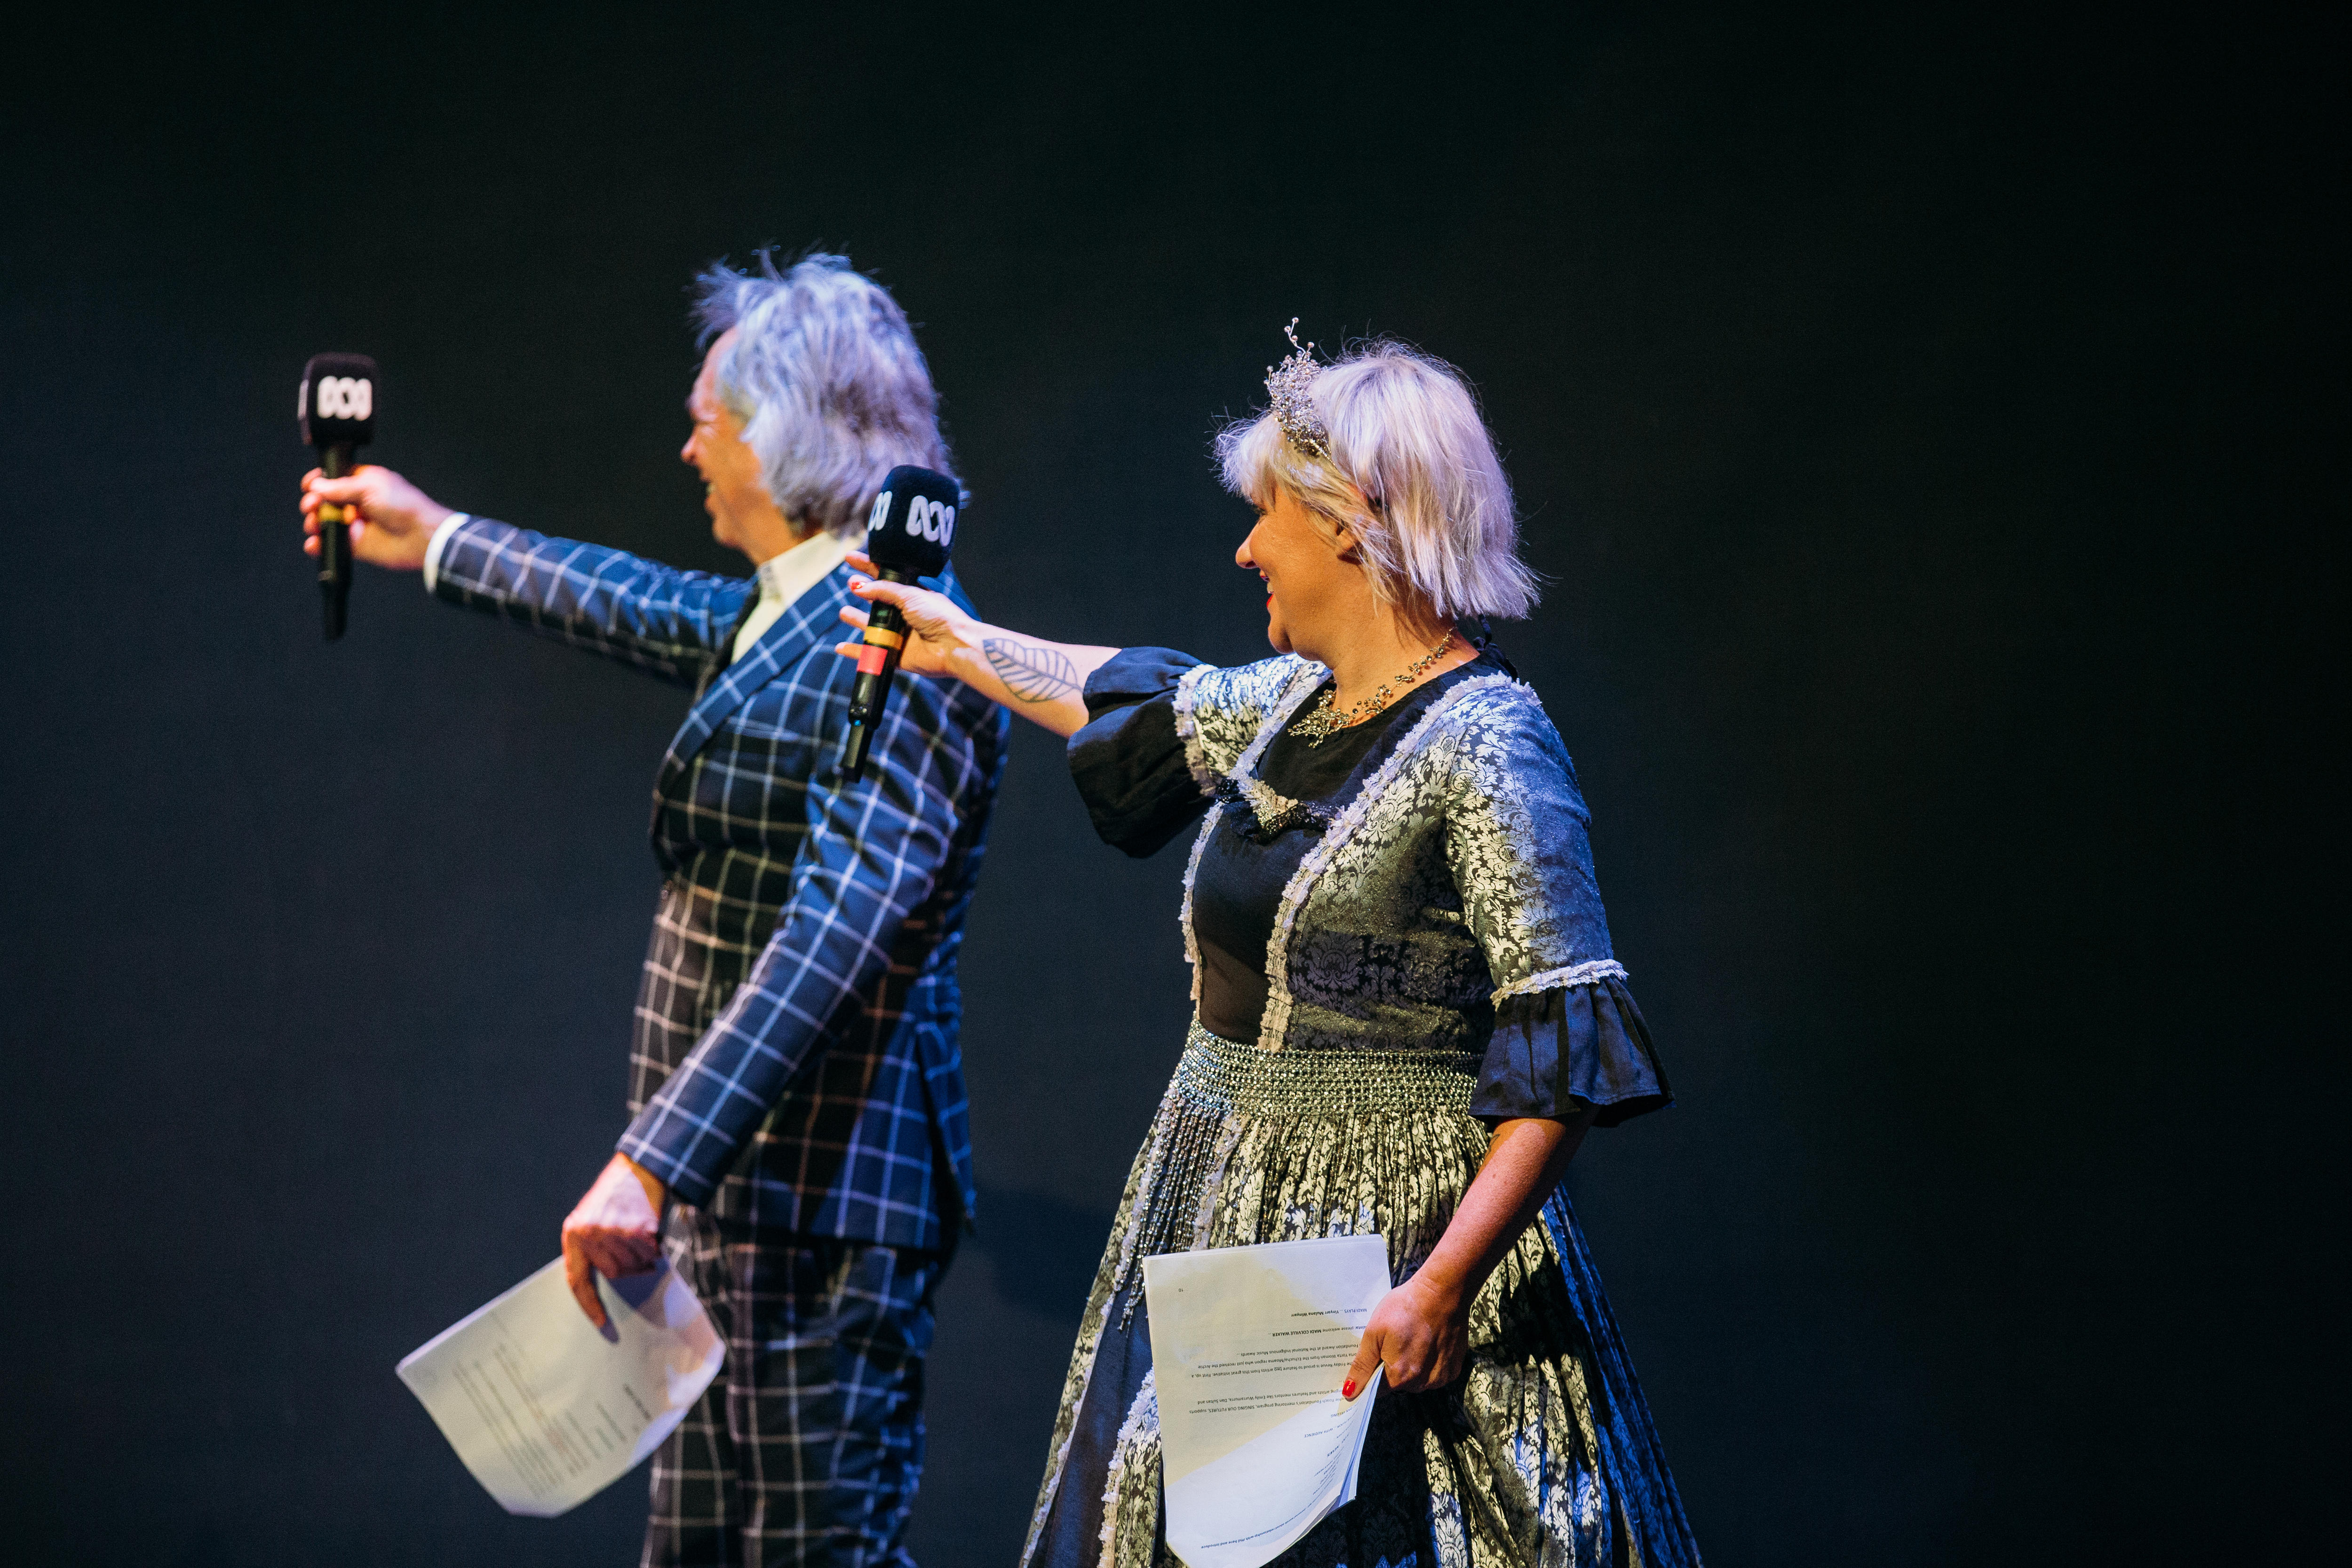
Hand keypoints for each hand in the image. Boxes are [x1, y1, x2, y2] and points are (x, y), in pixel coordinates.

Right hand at [299, 464, 457, 571]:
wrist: (421, 536)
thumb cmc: (403, 505)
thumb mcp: (370, 487)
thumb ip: (340, 487)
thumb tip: (316, 486)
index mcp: (361, 482)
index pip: (331, 479)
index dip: (318, 481)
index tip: (309, 485)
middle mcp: (356, 502)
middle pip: (322, 501)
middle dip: (312, 502)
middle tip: (313, 506)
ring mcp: (355, 524)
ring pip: (323, 522)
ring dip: (313, 522)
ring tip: (315, 524)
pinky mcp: (355, 545)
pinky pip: (331, 544)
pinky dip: (319, 545)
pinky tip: (315, 543)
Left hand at [560, 1154, 665, 1328]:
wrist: (641, 1165)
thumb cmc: (617, 1193)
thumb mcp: (592, 1216)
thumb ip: (593, 1246)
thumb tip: (610, 1280)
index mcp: (574, 1232)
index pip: (576, 1279)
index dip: (589, 1304)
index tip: (601, 1322)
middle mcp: (590, 1234)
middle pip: (613, 1274)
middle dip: (628, 1266)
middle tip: (637, 1249)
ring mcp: (613, 1232)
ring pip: (633, 1266)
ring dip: (643, 1257)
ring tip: (644, 1235)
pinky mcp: (637, 1229)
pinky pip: (650, 1254)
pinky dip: (656, 1247)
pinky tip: (653, 1230)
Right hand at [833, 550, 981, 678]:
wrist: (953, 646)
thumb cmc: (938, 616)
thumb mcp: (911, 595)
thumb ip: (884, 590)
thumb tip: (859, 586)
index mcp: (912, 595)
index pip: (885, 577)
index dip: (868, 567)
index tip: (850, 559)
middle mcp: (905, 614)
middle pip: (877, 602)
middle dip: (863, 592)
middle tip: (849, 583)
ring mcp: (900, 635)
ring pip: (872, 627)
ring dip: (857, 620)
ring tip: (844, 613)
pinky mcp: (896, 655)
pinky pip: (872, 652)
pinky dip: (856, 652)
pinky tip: (840, 648)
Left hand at [1342, 1274, 1468, 1398]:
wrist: (1442, 1291)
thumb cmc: (1405, 1308)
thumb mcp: (1374, 1333)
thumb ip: (1362, 1365)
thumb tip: (1349, 1393)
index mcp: (1400, 1376)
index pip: (1377, 1389)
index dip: (1371, 1376)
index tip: (1372, 1360)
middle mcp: (1422, 1383)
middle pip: (1399, 1384)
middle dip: (1392, 1367)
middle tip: (1391, 1342)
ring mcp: (1441, 1377)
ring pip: (1417, 1380)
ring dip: (1412, 1366)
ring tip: (1411, 1339)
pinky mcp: (1454, 1369)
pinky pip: (1434, 1374)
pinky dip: (1429, 1363)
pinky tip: (1427, 1342)